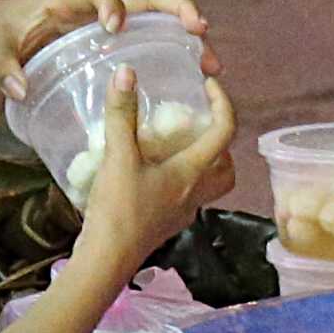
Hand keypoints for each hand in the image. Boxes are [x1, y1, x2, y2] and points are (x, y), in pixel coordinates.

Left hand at [0, 0, 209, 97]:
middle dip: (175, 11)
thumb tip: (19, 88)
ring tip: (211, 65)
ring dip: (186, 41)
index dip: (108, 3)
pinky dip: (172, 62)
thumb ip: (2, 68)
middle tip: (201, 30)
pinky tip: (193, 84)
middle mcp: (92, 10)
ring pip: (155, 25)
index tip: (115, 25)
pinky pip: (148, 49)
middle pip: (144, 1)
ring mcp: (105, 29)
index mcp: (63, 1)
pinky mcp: (110, 50)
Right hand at [72, 66, 237, 276]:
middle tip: (199, 123)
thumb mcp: (118, 156)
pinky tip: (152, 171)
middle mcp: (195, 194)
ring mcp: (182, 213)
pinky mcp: (166, 224)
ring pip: (209, 185)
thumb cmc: (118, 209)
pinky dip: (179, 180)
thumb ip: (122, 114)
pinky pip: (186, 197)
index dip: (223, 103)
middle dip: (221, 142)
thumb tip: (125, 73)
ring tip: (176, 145)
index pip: (224, 131)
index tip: (208, 85)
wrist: (106, 259)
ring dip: (203, 163)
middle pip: (227, 167)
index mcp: (192, 172)